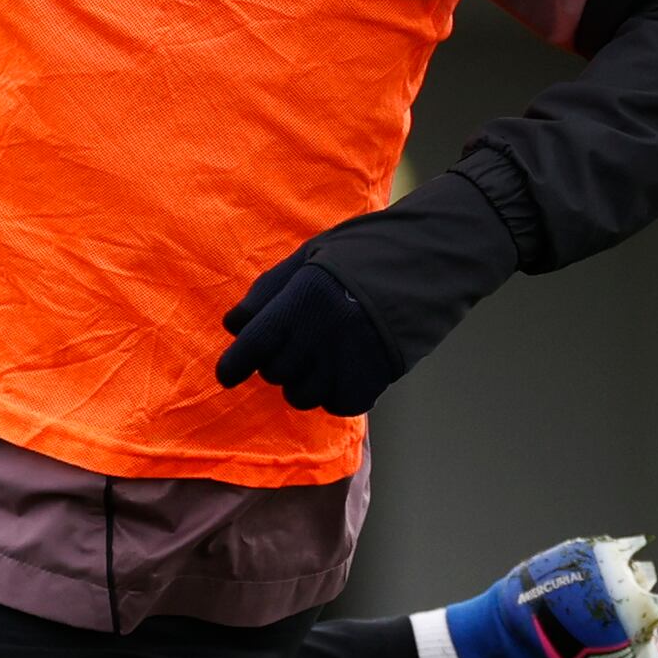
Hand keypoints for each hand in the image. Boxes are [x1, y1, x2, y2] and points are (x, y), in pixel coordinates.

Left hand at [212, 170, 530, 414]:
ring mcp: (344, 363)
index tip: (227, 375)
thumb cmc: (366, 252)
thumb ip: (269, 292)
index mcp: (298, 301)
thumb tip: (234, 325)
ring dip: (304, 382)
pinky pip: (338, 404)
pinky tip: (345, 371)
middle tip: (298, 344)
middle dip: (277, 363)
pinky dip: (336, 394)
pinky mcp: (372, 381)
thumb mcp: (311, 257)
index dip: (233, 366)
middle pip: (274, 373)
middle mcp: (317, 337)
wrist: (430, 261)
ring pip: (302, 396)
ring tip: (322, 358)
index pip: (251, 347)